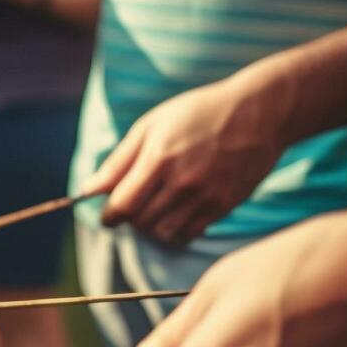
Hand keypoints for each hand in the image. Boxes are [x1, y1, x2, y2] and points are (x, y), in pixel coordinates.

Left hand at [82, 66, 289, 243]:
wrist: (259, 113)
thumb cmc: (198, 113)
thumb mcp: (152, 125)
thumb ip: (119, 161)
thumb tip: (88, 190)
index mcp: (159, 159)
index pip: (122, 206)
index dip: (109, 216)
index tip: (108, 215)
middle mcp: (182, 182)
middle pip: (141, 222)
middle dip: (130, 219)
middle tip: (133, 206)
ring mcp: (206, 196)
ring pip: (163, 232)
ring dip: (151, 227)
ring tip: (153, 209)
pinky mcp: (224, 205)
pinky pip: (190, 233)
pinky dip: (175, 231)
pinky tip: (174, 214)